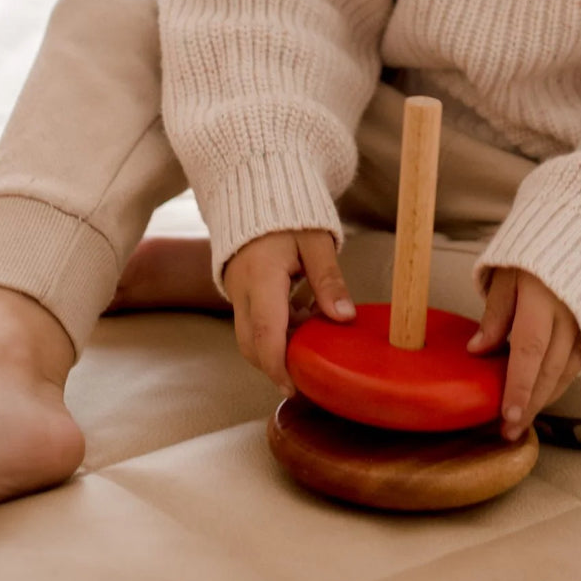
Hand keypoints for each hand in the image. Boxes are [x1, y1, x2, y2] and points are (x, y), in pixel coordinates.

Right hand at [222, 229, 354, 392]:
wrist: (256, 193)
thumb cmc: (289, 216)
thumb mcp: (316, 242)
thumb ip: (329, 279)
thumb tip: (344, 317)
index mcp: (261, 277)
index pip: (266, 332)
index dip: (279, 365)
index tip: (295, 386)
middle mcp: (242, 290)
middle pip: (251, 344)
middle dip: (276, 366)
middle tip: (308, 376)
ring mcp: (236, 293)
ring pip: (250, 337)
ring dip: (278, 348)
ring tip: (313, 341)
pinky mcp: (240, 293)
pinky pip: (253, 323)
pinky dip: (276, 332)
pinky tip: (303, 321)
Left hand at [467, 268, 580, 439]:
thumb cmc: (537, 251)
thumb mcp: (508, 273)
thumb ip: (495, 313)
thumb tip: (476, 351)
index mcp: (544, 296)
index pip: (530, 349)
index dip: (519, 386)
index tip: (507, 416)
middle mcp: (570, 314)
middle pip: (549, 369)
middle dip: (530, 404)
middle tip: (509, 432)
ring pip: (566, 372)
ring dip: (544, 399)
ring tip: (522, 421)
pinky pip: (577, 364)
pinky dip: (559, 384)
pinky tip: (543, 396)